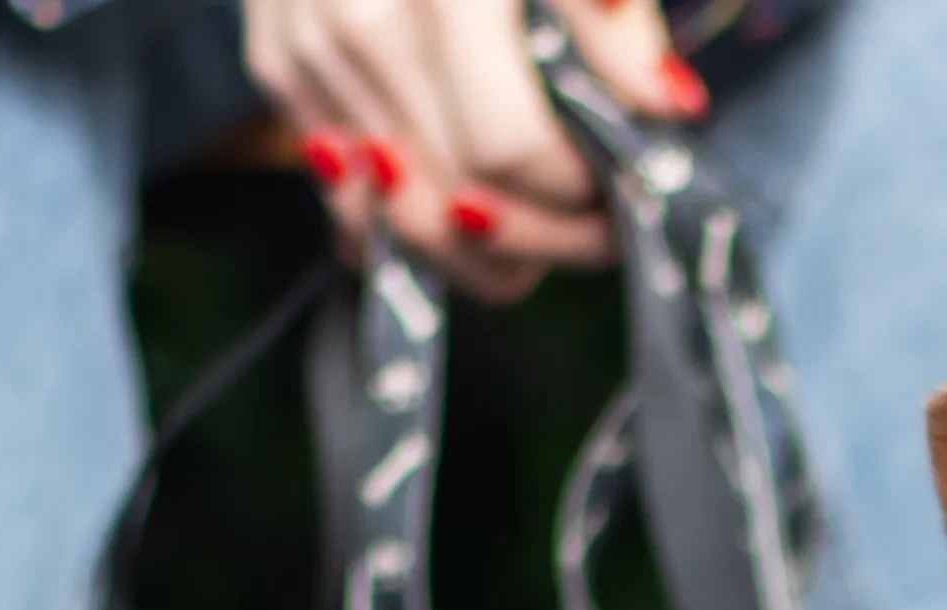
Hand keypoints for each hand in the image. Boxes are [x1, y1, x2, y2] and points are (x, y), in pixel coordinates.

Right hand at [247, 0, 701, 303]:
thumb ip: (615, 22)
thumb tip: (668, 105)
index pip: (513, 152)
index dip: (578, 195)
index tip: (621, 194)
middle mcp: (368, 24)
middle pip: (457, 204)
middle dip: (543, 240)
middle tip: (592, 232)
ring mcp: (313, 48)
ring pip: (398, 216)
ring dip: (478, 249)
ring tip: (534, 231)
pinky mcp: (278, 62)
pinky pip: (342, 194)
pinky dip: (403, 218)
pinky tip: (456, 210)